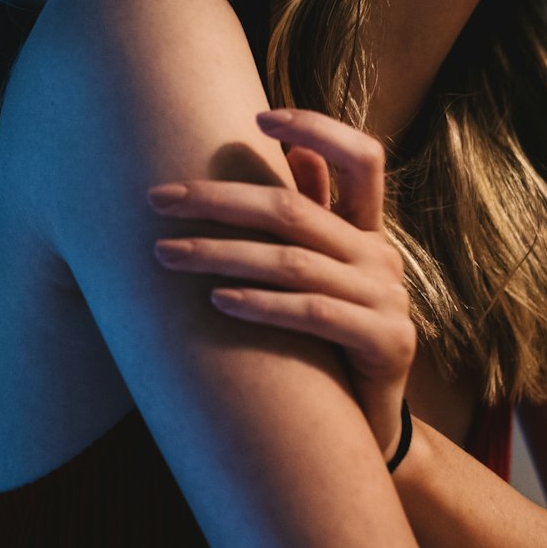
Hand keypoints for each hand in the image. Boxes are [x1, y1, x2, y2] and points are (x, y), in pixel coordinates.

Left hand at [147, 108, 415, 461]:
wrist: (368, 430)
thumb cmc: (329, 346)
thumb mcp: (321, 278)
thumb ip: (310, 216)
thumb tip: (289, 147)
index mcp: (368, 231)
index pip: (363, 158)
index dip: (318, 128)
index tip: (258, 117)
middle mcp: (382, 256)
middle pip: (297, 210)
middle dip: (218, 200)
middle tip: (157, 199)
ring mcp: (389, 299)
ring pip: (294, 262)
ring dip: (221, 254)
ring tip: (165, 254)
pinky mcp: (388, 342)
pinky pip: (315, 315)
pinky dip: (262, 304)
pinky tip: (217, 301)